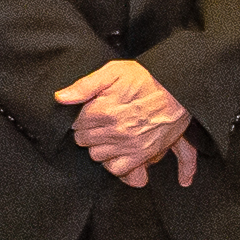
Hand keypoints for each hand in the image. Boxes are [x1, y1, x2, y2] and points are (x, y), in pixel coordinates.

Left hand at [55, 56, 189, 181]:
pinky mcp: (142, 155)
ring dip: (99, 146)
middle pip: (84, 141)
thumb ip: (85, 85)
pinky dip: (114, 162)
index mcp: (105, 110)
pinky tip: (116, 150)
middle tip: (99, 123)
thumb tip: (61, 98)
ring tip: (108, 135)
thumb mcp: (114, 71)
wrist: (178, 90)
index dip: (81, 117)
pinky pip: (117, 169)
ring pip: (97, 156)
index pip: (77, 124)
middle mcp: (116, 130)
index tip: (91, 112)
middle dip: (88, 131)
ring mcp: (129, 144)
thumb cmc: (147, 79)